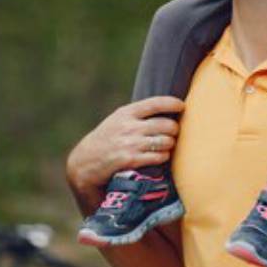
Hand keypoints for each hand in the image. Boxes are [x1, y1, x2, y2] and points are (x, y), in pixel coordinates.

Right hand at [65, 96, 184, 193]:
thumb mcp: (117, 121)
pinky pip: (158, 156)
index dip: (172, 103)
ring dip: (170, 144)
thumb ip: (137, 115)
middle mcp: (128, 126)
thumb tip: (165, 108)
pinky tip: (160, 156)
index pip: (155, 103)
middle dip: (174, 129)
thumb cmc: (107, 140)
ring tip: (167, 145)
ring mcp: (129, 144)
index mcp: (126, 113)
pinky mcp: (130, 160)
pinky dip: (163, 157)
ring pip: (165, 141)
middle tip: (173, 133)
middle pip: (166, 124)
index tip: (182, 106)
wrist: (85, 162)